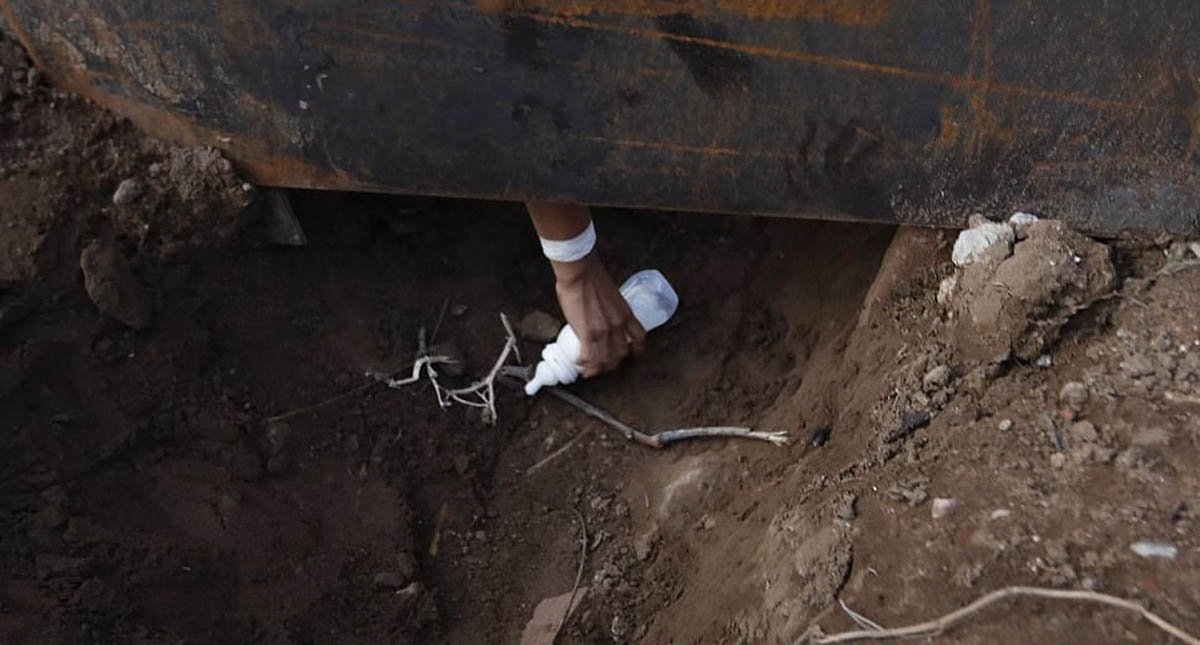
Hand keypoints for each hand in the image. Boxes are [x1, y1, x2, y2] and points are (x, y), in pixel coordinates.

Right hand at [552, 253, 645, 376]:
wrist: (580, 272)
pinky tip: (579, 362)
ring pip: (605, 360)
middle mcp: (618, 325)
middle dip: (612, 363)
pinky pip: (588, 356)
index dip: (637, 350)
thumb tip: (602, 316)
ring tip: (589, 369)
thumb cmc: (592, 277)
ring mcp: (604, 331)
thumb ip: (611, 309)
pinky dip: (584, 363)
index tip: (631, 354)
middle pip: (621, 354)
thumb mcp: (611, 296)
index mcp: (626, 314)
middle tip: (603, 365)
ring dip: (596, 368)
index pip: (640, 338)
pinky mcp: (588, 333)